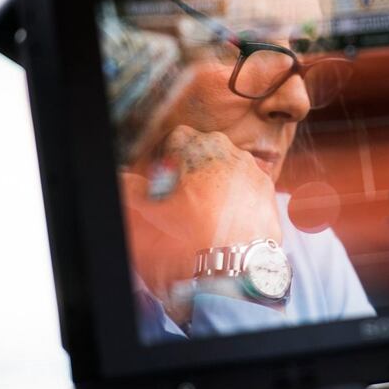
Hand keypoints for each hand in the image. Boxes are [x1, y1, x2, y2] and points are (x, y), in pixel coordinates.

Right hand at [120, 126, 281, 322]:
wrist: (237, 247)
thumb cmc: (193, 224)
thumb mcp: (154, 207)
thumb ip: (133, 189)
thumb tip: (123, 181)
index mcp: (192, 143)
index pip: (176, 141)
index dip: (171, 160)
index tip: (169, 178)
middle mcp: (223, 145)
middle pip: (204, 151)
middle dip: (196, 168)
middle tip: (189, 195)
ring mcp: (248, 162)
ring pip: (228, 165)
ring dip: (220, 180)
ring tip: (211, 208)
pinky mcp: (266, 180)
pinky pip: (249, 182)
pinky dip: (241, 193)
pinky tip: (232, 213)